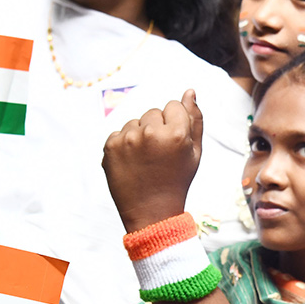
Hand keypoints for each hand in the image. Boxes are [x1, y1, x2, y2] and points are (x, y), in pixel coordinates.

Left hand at [102, 90, 202, 231]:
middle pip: (153, 112)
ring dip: (140, 135)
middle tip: (159, 155)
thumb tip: (189, 91)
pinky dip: (125, 144)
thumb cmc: (176, 180)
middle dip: (157, 128)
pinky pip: (120, 133)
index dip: (175, 124)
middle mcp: (150, 133)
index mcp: (176, 134)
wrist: (151, 212)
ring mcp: (128, 139)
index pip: (173, 106)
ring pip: (135, 121)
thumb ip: (195, 119)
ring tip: (145, 160)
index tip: (173, 144)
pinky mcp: (110, 146)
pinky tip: (132, 163)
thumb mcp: (194, 152)